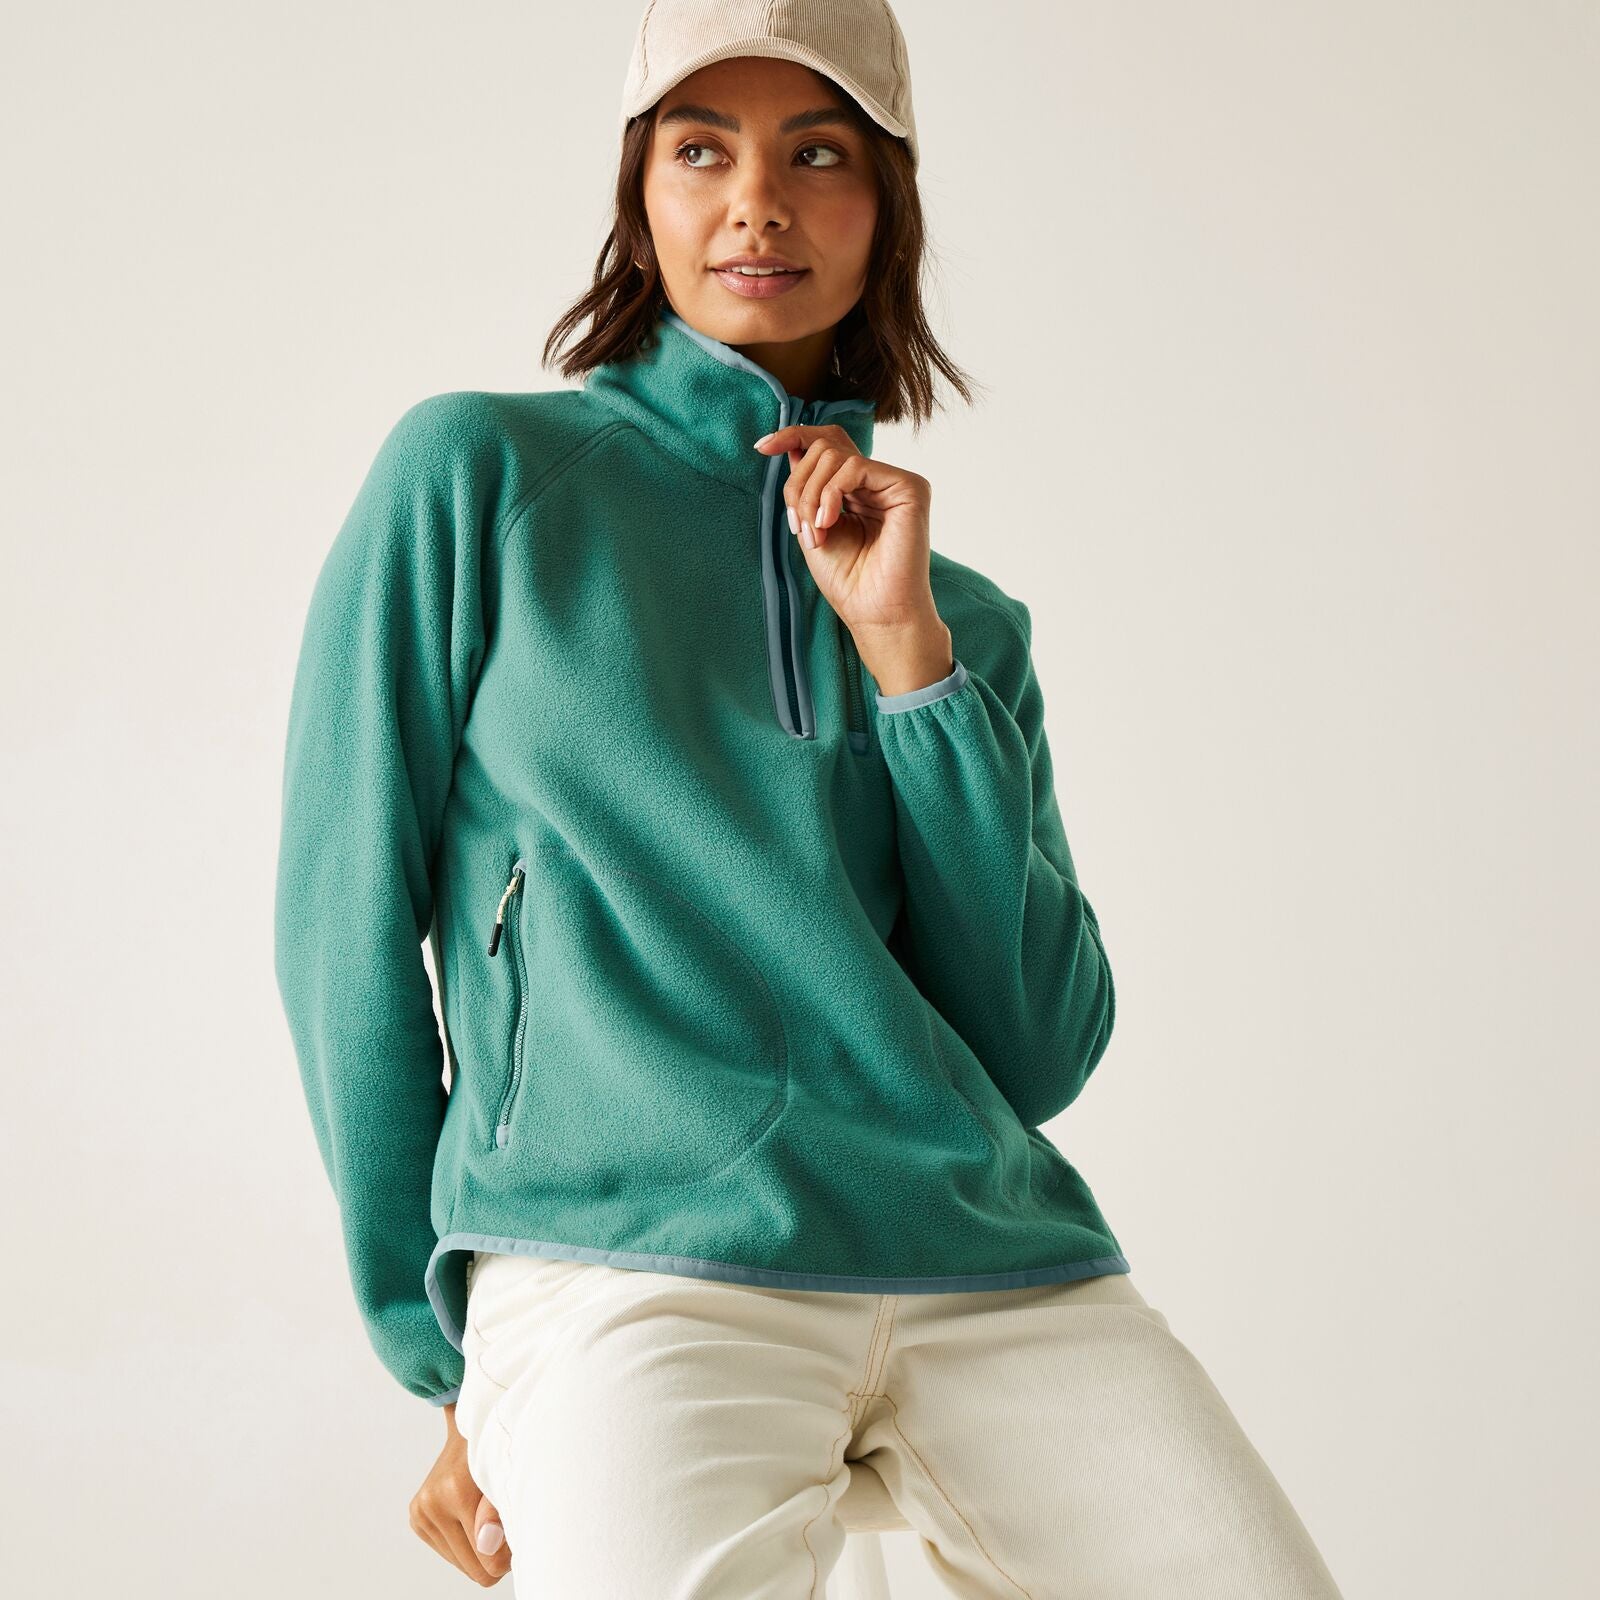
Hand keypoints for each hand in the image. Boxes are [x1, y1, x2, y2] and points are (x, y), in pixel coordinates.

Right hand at [409, 1403, 511, 1585]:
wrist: (471, 1426)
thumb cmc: (497, 1449)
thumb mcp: (508, 1473)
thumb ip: (497, 1513)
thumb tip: (488, 1547)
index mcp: (455, 1492)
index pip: (486, 1559)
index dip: (507, 1553)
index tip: (517, 1531)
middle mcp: (431, 1503)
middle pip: (472, 1567)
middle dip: (493, 1554)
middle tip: (506, 1524)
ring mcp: (420, 1511)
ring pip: (460, 1564)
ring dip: (478, 1548)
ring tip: (488, 1516)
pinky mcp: (416, 1517)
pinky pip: (448, 1552)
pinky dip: (464, 1540)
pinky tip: (471, 1516)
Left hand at [754, 424, 953, 694]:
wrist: (875, 613)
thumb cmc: (848, 581)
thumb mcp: (812, 526)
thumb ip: (805, 487)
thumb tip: (791, 446)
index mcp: (857, 488)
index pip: (827, 443)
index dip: (792, 436)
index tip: (762, 447)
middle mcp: (878, 480)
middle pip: (824, 446)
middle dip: (797, 483)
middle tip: (797, 524)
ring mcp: (895, 482)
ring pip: (834, 454)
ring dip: (809, 494)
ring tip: (814, 532)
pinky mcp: (910, 487)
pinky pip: (854, 467)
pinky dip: (829, 493)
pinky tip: (828, 523)